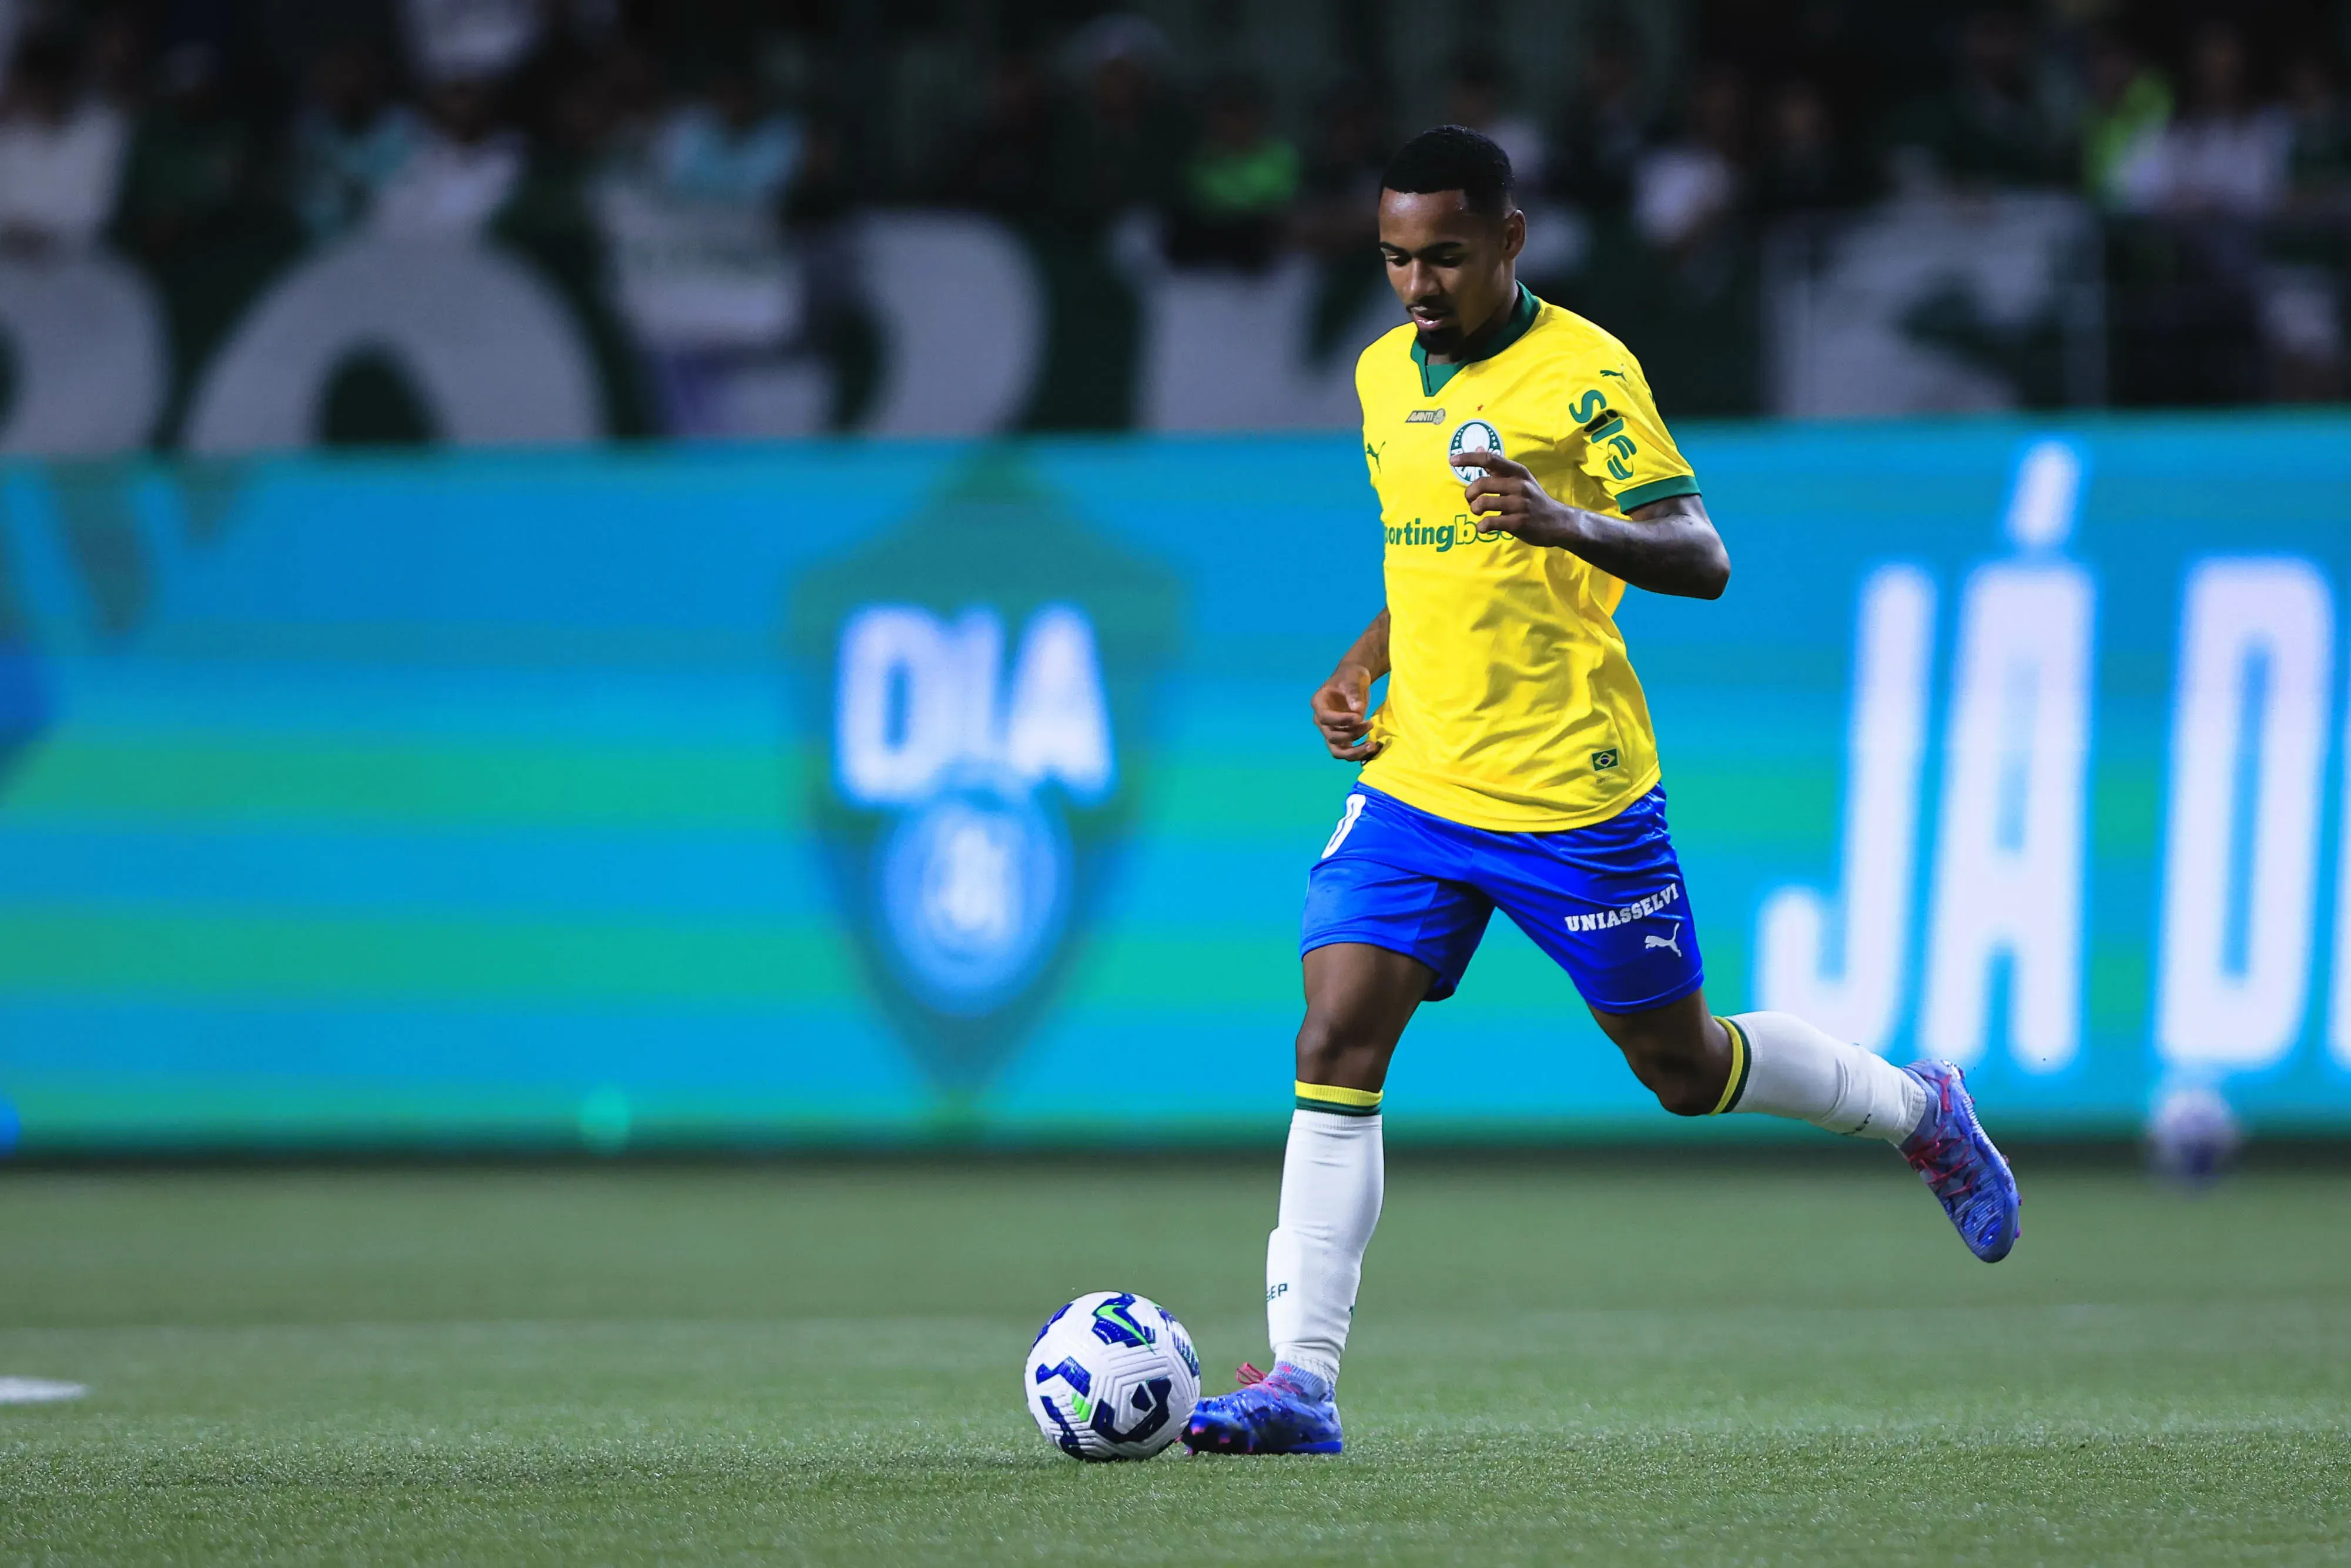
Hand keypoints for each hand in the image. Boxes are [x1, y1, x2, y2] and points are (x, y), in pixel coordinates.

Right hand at [1311, 663, 1381, 760]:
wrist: (1355, 682)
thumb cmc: (1351, 677)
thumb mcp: (1353, 679)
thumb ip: (1353, 693)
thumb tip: (1357, 710)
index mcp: (1319, 703)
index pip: (1325, 717)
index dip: (1341, 720)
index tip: (1358, 717)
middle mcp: (1321, 721)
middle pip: (1332, 736)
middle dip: (1352, 733)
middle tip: (1370, 724)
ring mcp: (1330, 731)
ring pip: (1337, 750)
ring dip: (1354, 751)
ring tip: (1371, 745)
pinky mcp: (1342, 737)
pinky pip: (1346, 752)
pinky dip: (1358, 753)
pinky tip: (1371, 748)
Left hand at [1453, 450, 1573, 545]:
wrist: (1557, 522)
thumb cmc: (1533, 499)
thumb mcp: (1520, 479)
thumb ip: (1498, 467)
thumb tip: (1478, 448)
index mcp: (1517, 472)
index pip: (1490, 459)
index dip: (1468, 458)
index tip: (1452, 460)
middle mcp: (1519, 485)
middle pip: (1481, 484)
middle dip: (1469, 493)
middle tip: (1470, 500)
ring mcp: (1519, 504)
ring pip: (1483, 503)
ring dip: (1475, 509)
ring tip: (1479, 513)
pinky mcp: (1518, 523)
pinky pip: (1490, 523)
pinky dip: (1481, 527)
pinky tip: (1484, 527)